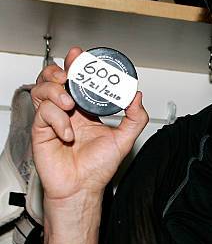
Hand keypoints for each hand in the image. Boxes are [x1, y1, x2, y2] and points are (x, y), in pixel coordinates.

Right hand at [31, 47, 148, 200]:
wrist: (83, 188)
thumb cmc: (98, 168)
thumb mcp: (124, 139)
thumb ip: (136, 118)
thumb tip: (137, 96)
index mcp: (86, 110)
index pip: (79, 81)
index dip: (78, 65)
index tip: (82, 55)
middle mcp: (68, 111)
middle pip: (54, 79)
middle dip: (60, 70)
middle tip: (69, 73)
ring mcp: (53, 119)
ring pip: (43, 90)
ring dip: (55, 91)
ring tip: (69, 104)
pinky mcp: (42, 130)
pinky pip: (43, 113)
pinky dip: (57, 119)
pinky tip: (68, 133)